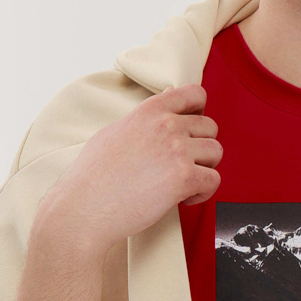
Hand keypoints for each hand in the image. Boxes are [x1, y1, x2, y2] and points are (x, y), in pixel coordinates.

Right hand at [33, 83, 221, 258]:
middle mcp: (166, 124)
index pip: (194, 93)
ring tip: (183, 184)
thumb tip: (162, 107)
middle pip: (210, 126)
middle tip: (183, 166)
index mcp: (149, 110)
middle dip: (201, 147)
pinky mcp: (184, 177)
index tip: (192, 130)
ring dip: (204, 169)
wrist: (84, 207)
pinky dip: (203, 192)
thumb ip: (143, 120)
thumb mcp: (114, 132)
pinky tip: (183, 199)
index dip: (199, 111)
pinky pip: (214, 180)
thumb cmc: (92, 177)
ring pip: (216, 152)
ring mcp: (177, 150)